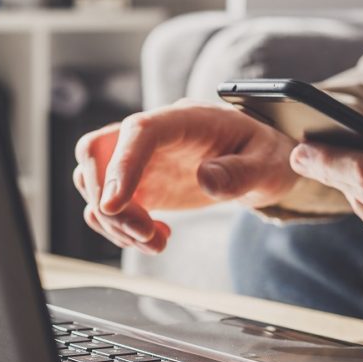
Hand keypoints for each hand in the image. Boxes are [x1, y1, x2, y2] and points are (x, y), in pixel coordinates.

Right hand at [74, 100, 300, 253]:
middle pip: (97, 152)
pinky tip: (157, 238)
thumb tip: (207, 179)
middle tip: (146, 234)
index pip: (138, 131)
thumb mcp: (269, 164)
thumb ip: (241, 172)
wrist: (262, 162)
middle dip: (108, 201)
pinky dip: (120, 229)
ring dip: (114, 221)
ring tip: (156, 242)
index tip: (113, 205)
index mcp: (185, 119)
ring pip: (93, 182)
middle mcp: (153, 135)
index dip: (120, 165)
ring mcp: (141, 160)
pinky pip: (107, 205)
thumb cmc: (266, 155)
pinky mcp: (139, 184)